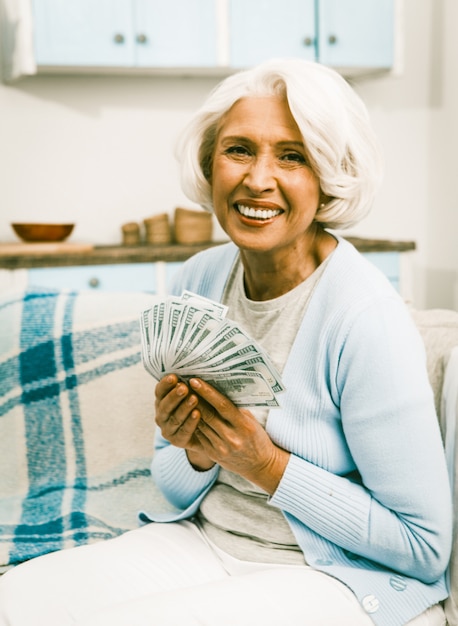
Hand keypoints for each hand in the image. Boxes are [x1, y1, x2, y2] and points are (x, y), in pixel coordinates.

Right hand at [154, 374, 214, 469]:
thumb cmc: (198, 406)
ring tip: (194, 399)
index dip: (165, 384)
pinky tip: (197, 414)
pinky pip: (184, 431)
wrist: (204, 433)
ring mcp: (168, 429)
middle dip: (174, 396)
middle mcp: (161, 416)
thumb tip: (194, 364)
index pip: (159, 391)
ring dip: (184, 408)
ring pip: (174, 418)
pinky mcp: (177, 441)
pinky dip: (190, 422)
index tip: (174, 376)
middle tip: (184, 388)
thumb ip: (189, 384)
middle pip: (165, 405)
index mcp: (161, 401)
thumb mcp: (192, 393)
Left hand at [188, 378, 289, 494]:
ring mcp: (221, 448)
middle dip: (194, 398)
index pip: (222, 406)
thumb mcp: (250, 420)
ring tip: (183, 396)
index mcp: (244, 426)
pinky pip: (199, 436)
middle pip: (208, 415)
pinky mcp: (213, 455)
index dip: (207, 392)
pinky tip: (187, 413)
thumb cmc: (256, 437)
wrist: (259, 464)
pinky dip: (193, 423)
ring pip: (201, 425)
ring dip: (190, 410)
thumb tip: (217, 389)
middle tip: (183, 384)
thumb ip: (235, 408)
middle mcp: (232, 438)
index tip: (195, 380)